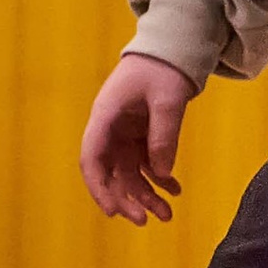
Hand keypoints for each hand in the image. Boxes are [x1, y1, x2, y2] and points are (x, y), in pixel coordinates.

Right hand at [81, 50, 196, 222]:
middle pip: (110, 172)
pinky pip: (146, 163)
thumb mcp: (167, 99)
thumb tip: (162, 173)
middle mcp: (110, 129)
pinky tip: (174, 190)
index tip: (112, 211)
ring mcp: (125, 133)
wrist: (171, 47)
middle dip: (126, 198)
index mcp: (106, 116)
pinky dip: (159, 178)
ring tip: (167, 214)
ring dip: (145, 194)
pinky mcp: (140, 134)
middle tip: (146, 220)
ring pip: (129, 172)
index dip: (98, 187)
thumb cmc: (163, 67)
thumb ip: (163, 135)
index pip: (92, 157)